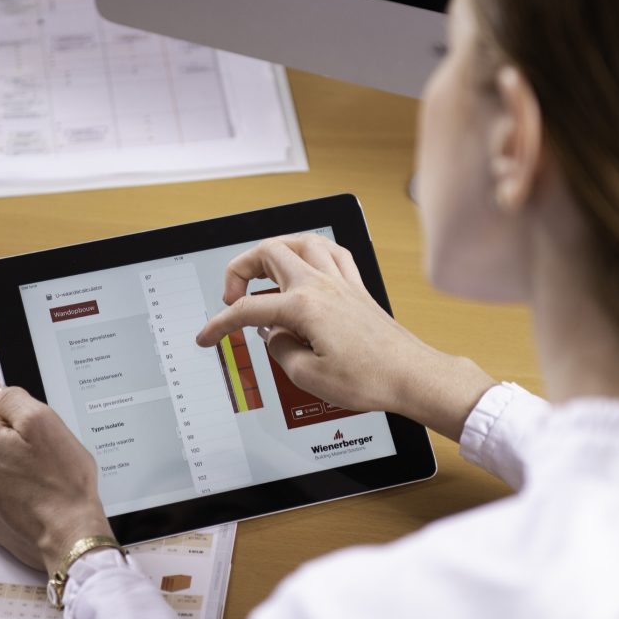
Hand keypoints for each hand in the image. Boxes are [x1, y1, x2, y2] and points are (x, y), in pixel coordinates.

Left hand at [0, 387, 112, 575]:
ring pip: (0, 468)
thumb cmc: (61, 483)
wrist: (69, 536)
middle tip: (47, 460)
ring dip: (18, 470)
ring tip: (44, 482)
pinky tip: (37, 500)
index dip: (27, 421)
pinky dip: (17, 495)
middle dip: (20, 445)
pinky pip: (2, 495)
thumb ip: (15, 399)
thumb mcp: (44, 422)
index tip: (43, 438)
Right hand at [194, 233, 495, 439]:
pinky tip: (306, 263)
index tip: (207, 336)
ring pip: (301, 240)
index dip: (220, 324)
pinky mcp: (356, 288)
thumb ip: (280, 350)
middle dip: (239, 269)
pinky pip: (331, 252)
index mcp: (304, 306)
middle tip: (233, 297)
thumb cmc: (370, 378)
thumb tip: (274, 336)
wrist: (411, 376)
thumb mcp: (308, 376)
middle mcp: (321, 285)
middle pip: (268, 252)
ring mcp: (341, 282)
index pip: (248, 308)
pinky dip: (311, 251)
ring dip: (275, 250)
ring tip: (263, 271)